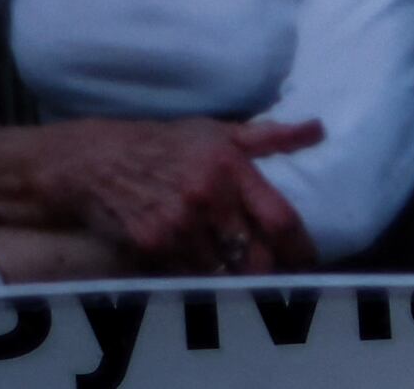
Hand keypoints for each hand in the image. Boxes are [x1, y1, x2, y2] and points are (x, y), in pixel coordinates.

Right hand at [4, 113, 326, 272]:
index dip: (298, 246)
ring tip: (247, 282)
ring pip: (221, 271)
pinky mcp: (150, 246)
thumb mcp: (217, 131)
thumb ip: (269, 136)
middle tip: (281, 279)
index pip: (278, 218)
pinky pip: (186, 275)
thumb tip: (317, 130)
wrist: (96, 161)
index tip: (308, 261)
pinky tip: (209, 278)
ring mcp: (177, 225)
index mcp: (232, 168)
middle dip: (269, 271)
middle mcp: (208, 198)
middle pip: (253, 255)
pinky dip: (200, 279)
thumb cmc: (164, 144)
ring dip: (235, 280)